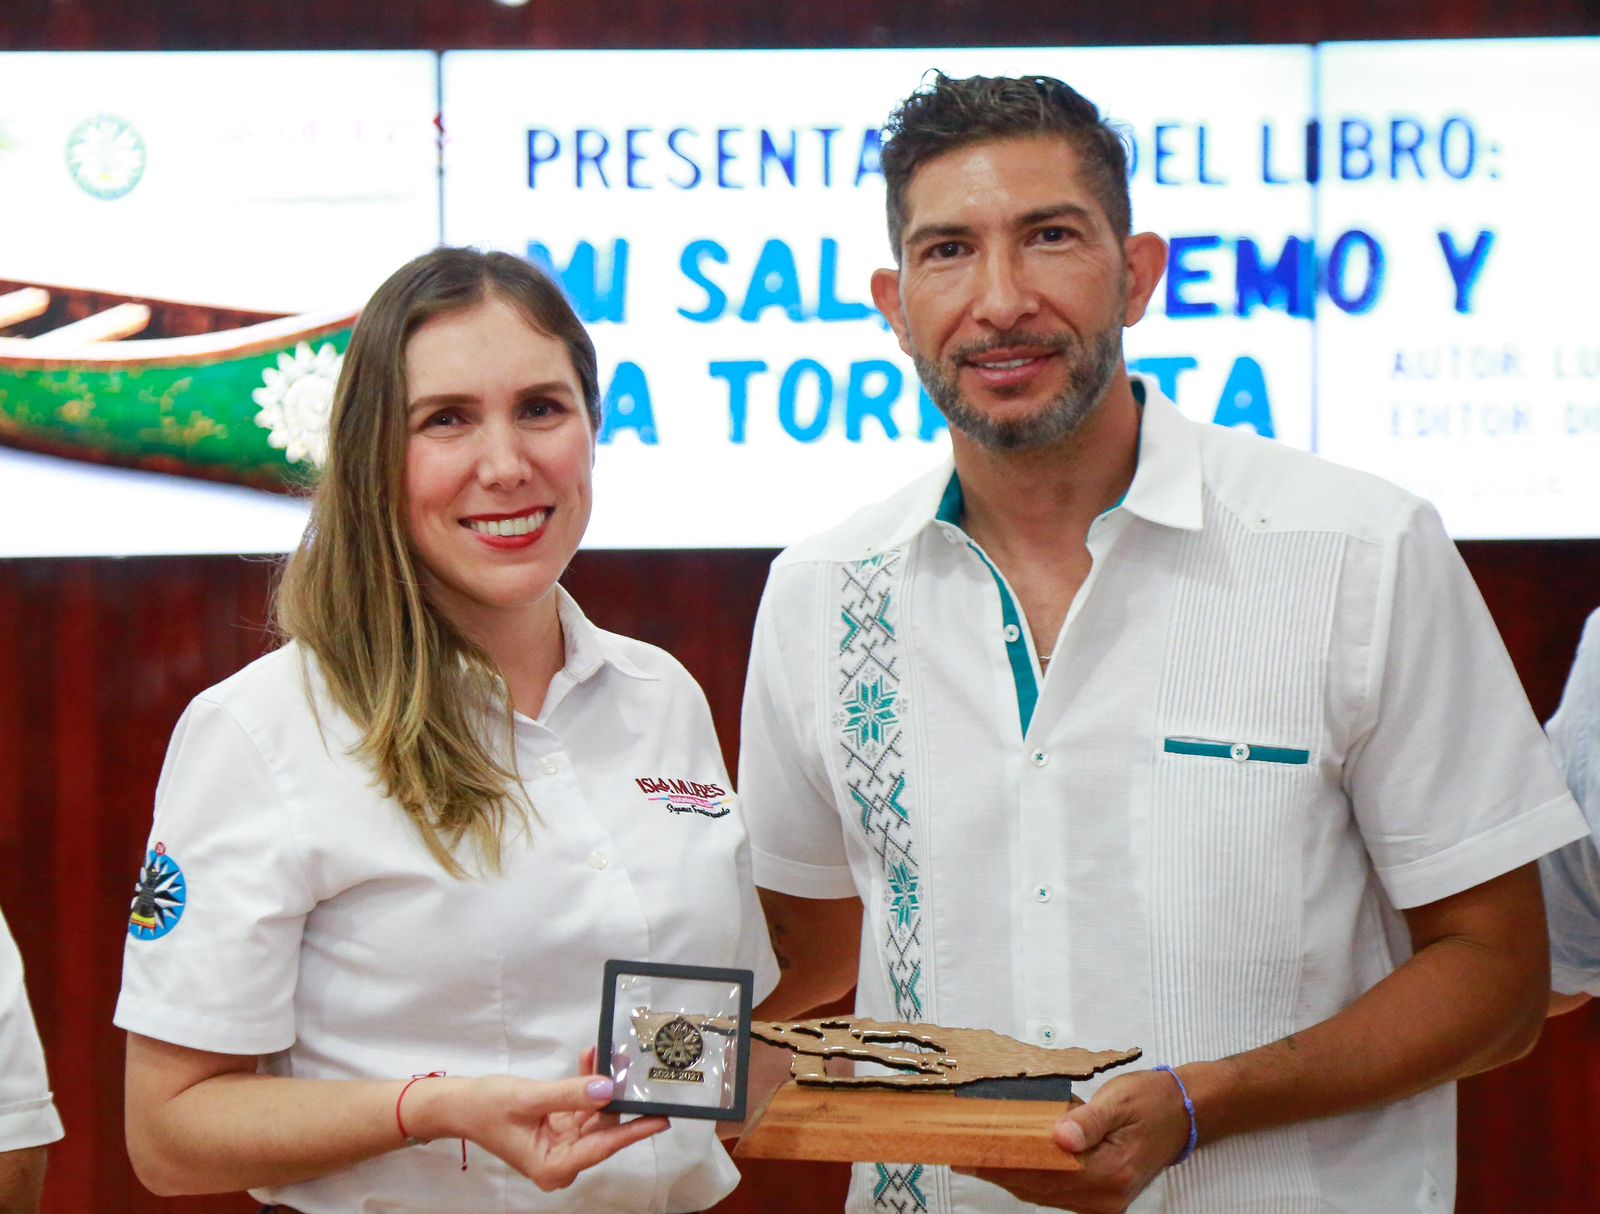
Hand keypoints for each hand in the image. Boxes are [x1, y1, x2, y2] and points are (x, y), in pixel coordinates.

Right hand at [408, 1072, 667, 1190]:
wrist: (461, 1104)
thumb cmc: (486, 1108)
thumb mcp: (530, 1099)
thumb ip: (570, 1094)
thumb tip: (607, 1088)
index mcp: (554, 1167)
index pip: (603, 1147)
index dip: (633, 1131)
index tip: (660, 1119)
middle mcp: (562, 1160)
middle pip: (602, 1128)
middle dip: (614, 1094)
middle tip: (628, 1066)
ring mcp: (562, 1143)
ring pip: (595, 1113)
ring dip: (600, 1083)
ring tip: (606, 1053)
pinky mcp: (560, 1127)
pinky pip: (583, 1104)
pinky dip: (586, 1083)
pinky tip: (591, 1059)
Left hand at [959, 1069, 1192, 1212]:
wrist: (1184, 1113)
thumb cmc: (1152, 1101)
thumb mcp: (1119, 1100)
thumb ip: (1088, 1121)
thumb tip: (1060, 1136)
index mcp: (1111, 1172)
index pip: (1045, 1174)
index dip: (1004, 1165)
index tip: (972, 1153)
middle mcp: (1107, 1195)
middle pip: (1040, 1189)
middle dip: (999, 1172)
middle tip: (962, 1154)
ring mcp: (1104, 1200)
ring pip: (1045, 1194)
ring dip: (1011, 1177)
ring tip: (976, 1159)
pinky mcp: (1102, 1195)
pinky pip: (1057, 1192)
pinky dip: (1032, 1179)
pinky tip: (1011, 1163)